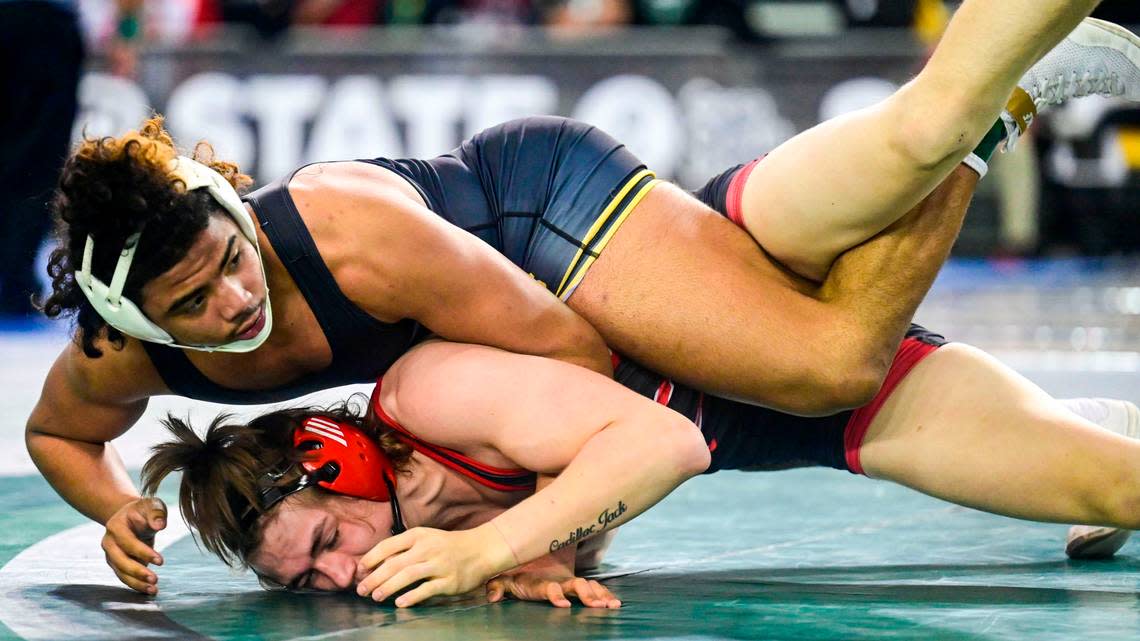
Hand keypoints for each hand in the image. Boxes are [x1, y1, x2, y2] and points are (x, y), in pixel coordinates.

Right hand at [101, 497, 166, 593]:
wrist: (130, 516)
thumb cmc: (144, 510)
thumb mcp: (152, 505)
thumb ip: (157, 513)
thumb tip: (160, 525)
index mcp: (116, 526)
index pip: (128, 542)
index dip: (143, 552)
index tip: (161, 561)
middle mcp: (109, 542)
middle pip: (120, 561)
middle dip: (137, 572)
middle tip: (155, 579)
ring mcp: (111, 555)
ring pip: (121, 573)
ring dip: (136, 583)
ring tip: (153, 590)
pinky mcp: (116, 564)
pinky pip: (124, 577)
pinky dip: (136, 585)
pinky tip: (149, 590)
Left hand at [356, 525, 516, 607]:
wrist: (481, 549)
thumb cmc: (448, 545)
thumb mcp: (426, 538)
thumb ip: (404, 549)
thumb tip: (376, 564)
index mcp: (418, 535)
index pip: (388, 546)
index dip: (371, 558)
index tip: (360, 570)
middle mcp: (428, 548)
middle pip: (395, 563)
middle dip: (374, 577)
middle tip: (361, 589)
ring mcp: (439, 564)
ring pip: (408, 575)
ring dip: (388, 587)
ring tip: (376, 596)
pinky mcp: (450, 580)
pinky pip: (427, 589)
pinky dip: (412, 596)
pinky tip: (400, 603)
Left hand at [486, 572, 620, 608]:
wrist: (531, 550)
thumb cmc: (515, 571)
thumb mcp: (503, 578)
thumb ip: (497, 586)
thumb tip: (492, 598)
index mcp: (538, 582)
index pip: (548, 588)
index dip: (555, 594)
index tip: (563, 604)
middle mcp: (557, 580)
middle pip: (575, 586)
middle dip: (586, 595)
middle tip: (597, 605)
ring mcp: (568, 582)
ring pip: (588, 587)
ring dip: (600, 595)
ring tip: (612, 605)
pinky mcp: (575, 584)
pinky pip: (593, 588)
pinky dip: (604, 594)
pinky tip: (616, 603)